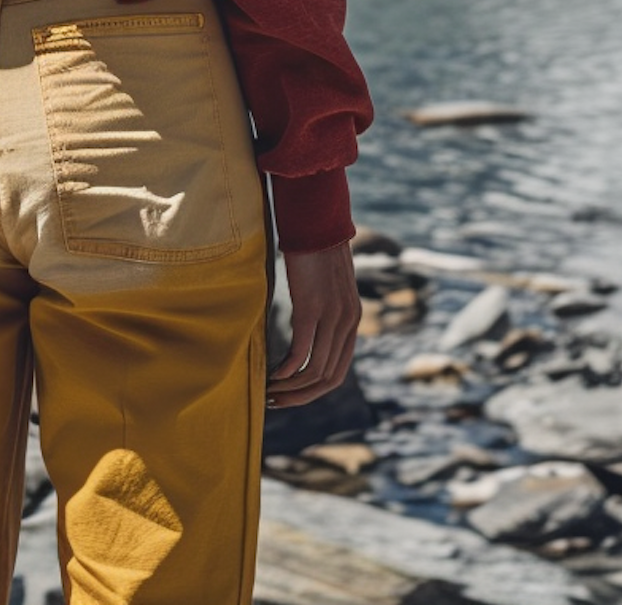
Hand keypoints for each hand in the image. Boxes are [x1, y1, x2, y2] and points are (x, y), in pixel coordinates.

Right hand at [268, 243, 359, 407]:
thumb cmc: (316, 250)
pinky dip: (286, 369)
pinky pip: (300, 352)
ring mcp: (331, 316)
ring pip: (314, 370)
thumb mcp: (328, 285)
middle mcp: (347, 323)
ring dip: (290, 387)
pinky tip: (272, 373)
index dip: (314, 391)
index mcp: (352, 320)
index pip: (338, 372)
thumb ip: (325, 310)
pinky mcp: (311, 308)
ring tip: (270, 390)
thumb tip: (308, 329)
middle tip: (277, 402)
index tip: (291, 395)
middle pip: (328, 378)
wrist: (316, 220)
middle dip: (302, 397)